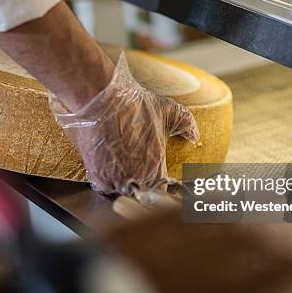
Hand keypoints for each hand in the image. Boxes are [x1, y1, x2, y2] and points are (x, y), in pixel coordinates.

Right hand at [50, 52, 198, 194]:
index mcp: (156, 167)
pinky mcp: (97, 177)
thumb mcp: (167, 109)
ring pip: (120, 191)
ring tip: (119, 164)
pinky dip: (104, 179)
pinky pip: (103, 187)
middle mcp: (137, 178)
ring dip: (120, 182)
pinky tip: (106, 163)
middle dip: (138, 184)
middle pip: (140, 193)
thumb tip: (194, 135)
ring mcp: (116, 180)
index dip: (157, 184)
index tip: (152, 176)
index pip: (161, 191)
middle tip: (133, 168)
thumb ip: (186, 123)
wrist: (101, 99)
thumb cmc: (134, 104)